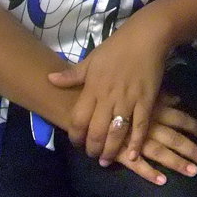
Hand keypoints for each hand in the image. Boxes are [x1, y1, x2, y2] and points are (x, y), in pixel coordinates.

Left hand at [48, 10, 169, 163]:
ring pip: (116, 133)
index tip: (76, 142)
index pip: (78, 119)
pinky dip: (136, 143)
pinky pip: (140, 127)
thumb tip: (50, 79)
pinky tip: (131, 156)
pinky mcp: (146, 101)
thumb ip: (72, 75)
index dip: (75, 135)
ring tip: (106, 160)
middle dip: (92, 148)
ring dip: (110, 151)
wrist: (146, 36)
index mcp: (93, 88)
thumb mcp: (92, 58)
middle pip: (96, 131)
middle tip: (92, 155)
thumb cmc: (117, 47)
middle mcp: (108, 98)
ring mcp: (128, 101)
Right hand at [117, 93, 196, 185]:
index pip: (179, 118)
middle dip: (193, 150)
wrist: (80, 103)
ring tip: (193, 173)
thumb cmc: (112, 92)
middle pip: (175, 139)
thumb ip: (159, 96)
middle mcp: (147, 125)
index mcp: (153, 108)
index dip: (194, 126)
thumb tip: (177, 100)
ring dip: (177, 163)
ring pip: (160, 153)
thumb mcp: (137, 90)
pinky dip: (150, 173)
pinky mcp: (120, 153)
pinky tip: (162, 181)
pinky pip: (137, 165)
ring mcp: (134, 140)